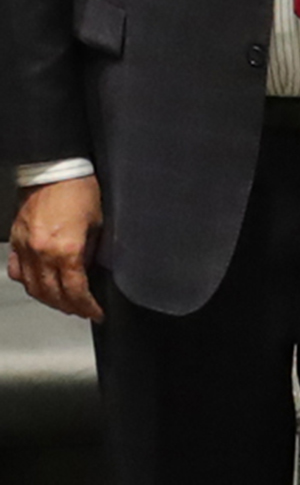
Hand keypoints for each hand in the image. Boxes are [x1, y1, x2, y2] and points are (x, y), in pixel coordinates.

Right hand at [7, 177, 104, 321]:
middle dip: (69, 307)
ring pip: (33, 287)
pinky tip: (39, 285)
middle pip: (53, 294)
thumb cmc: (80, 190)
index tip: (96, 313)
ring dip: (49, 300)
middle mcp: (43, 253)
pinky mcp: (16, 242)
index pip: (76, 291)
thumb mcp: (98, 223)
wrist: (54, 171)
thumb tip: (91, 270)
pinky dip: (29, 283)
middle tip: (82, 311)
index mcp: (68, 249)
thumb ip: (93, 250)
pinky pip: (18, 272)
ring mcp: (26, 249)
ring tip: (63, 303)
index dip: (87, 307)